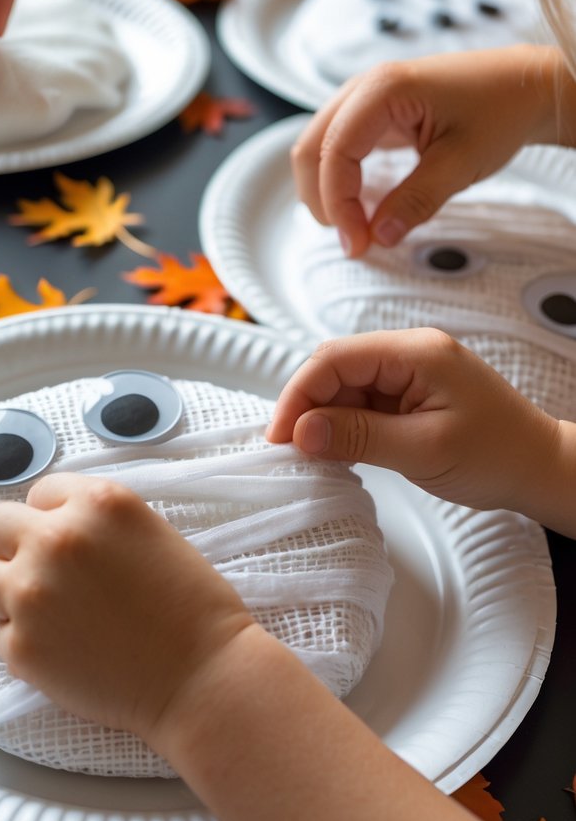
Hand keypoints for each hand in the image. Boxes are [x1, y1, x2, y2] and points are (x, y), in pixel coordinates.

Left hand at [0, 474, 253, 744]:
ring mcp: (32, 592)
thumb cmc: (190, 606)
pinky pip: (1, 634)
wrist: (203, 679)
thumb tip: (45, 523)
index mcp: (96, 502)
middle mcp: (56, 538)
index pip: (40, 493)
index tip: (75, 546)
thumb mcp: (150, 530)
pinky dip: (27, 643)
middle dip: (14, 546)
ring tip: (55, 615)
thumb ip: (93, 519)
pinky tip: (69, 650)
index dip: (56, 519)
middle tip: (46, 575)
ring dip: (10, 594)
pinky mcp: (20, 646)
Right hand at [267, 328, 559, 514]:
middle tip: (288, 450)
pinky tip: (337, 450)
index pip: (334, 359)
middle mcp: (409, 352)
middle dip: (306, 406)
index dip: (298, 395)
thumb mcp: (423, 450)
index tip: (279, 437)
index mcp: (415, 352)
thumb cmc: (498, 456)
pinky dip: (344, 425)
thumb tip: (302, 432)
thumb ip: (358, 437)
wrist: (541, 468)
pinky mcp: (411, 393)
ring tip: (311, 456)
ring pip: (346, 387)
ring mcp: (410, 372)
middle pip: (335, 368)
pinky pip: (363, 401)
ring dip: (324, 419)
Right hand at [291, 47, 556, 257]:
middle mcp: (364, 87)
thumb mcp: (461, 162)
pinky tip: (362, 205)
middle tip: (352, 240)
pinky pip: (338, 146)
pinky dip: (341, 178)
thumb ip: (415, 201)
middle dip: (322, 199)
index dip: (338, 204)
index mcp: (382, 89)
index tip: (357, 243)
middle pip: (311, 148)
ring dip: (327, 190)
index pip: (335, 152)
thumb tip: (377, 236)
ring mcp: (364, 97)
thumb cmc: (500, 111)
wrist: (524, 87)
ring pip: (318, 147)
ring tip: (355, 226)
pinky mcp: (372, 112)